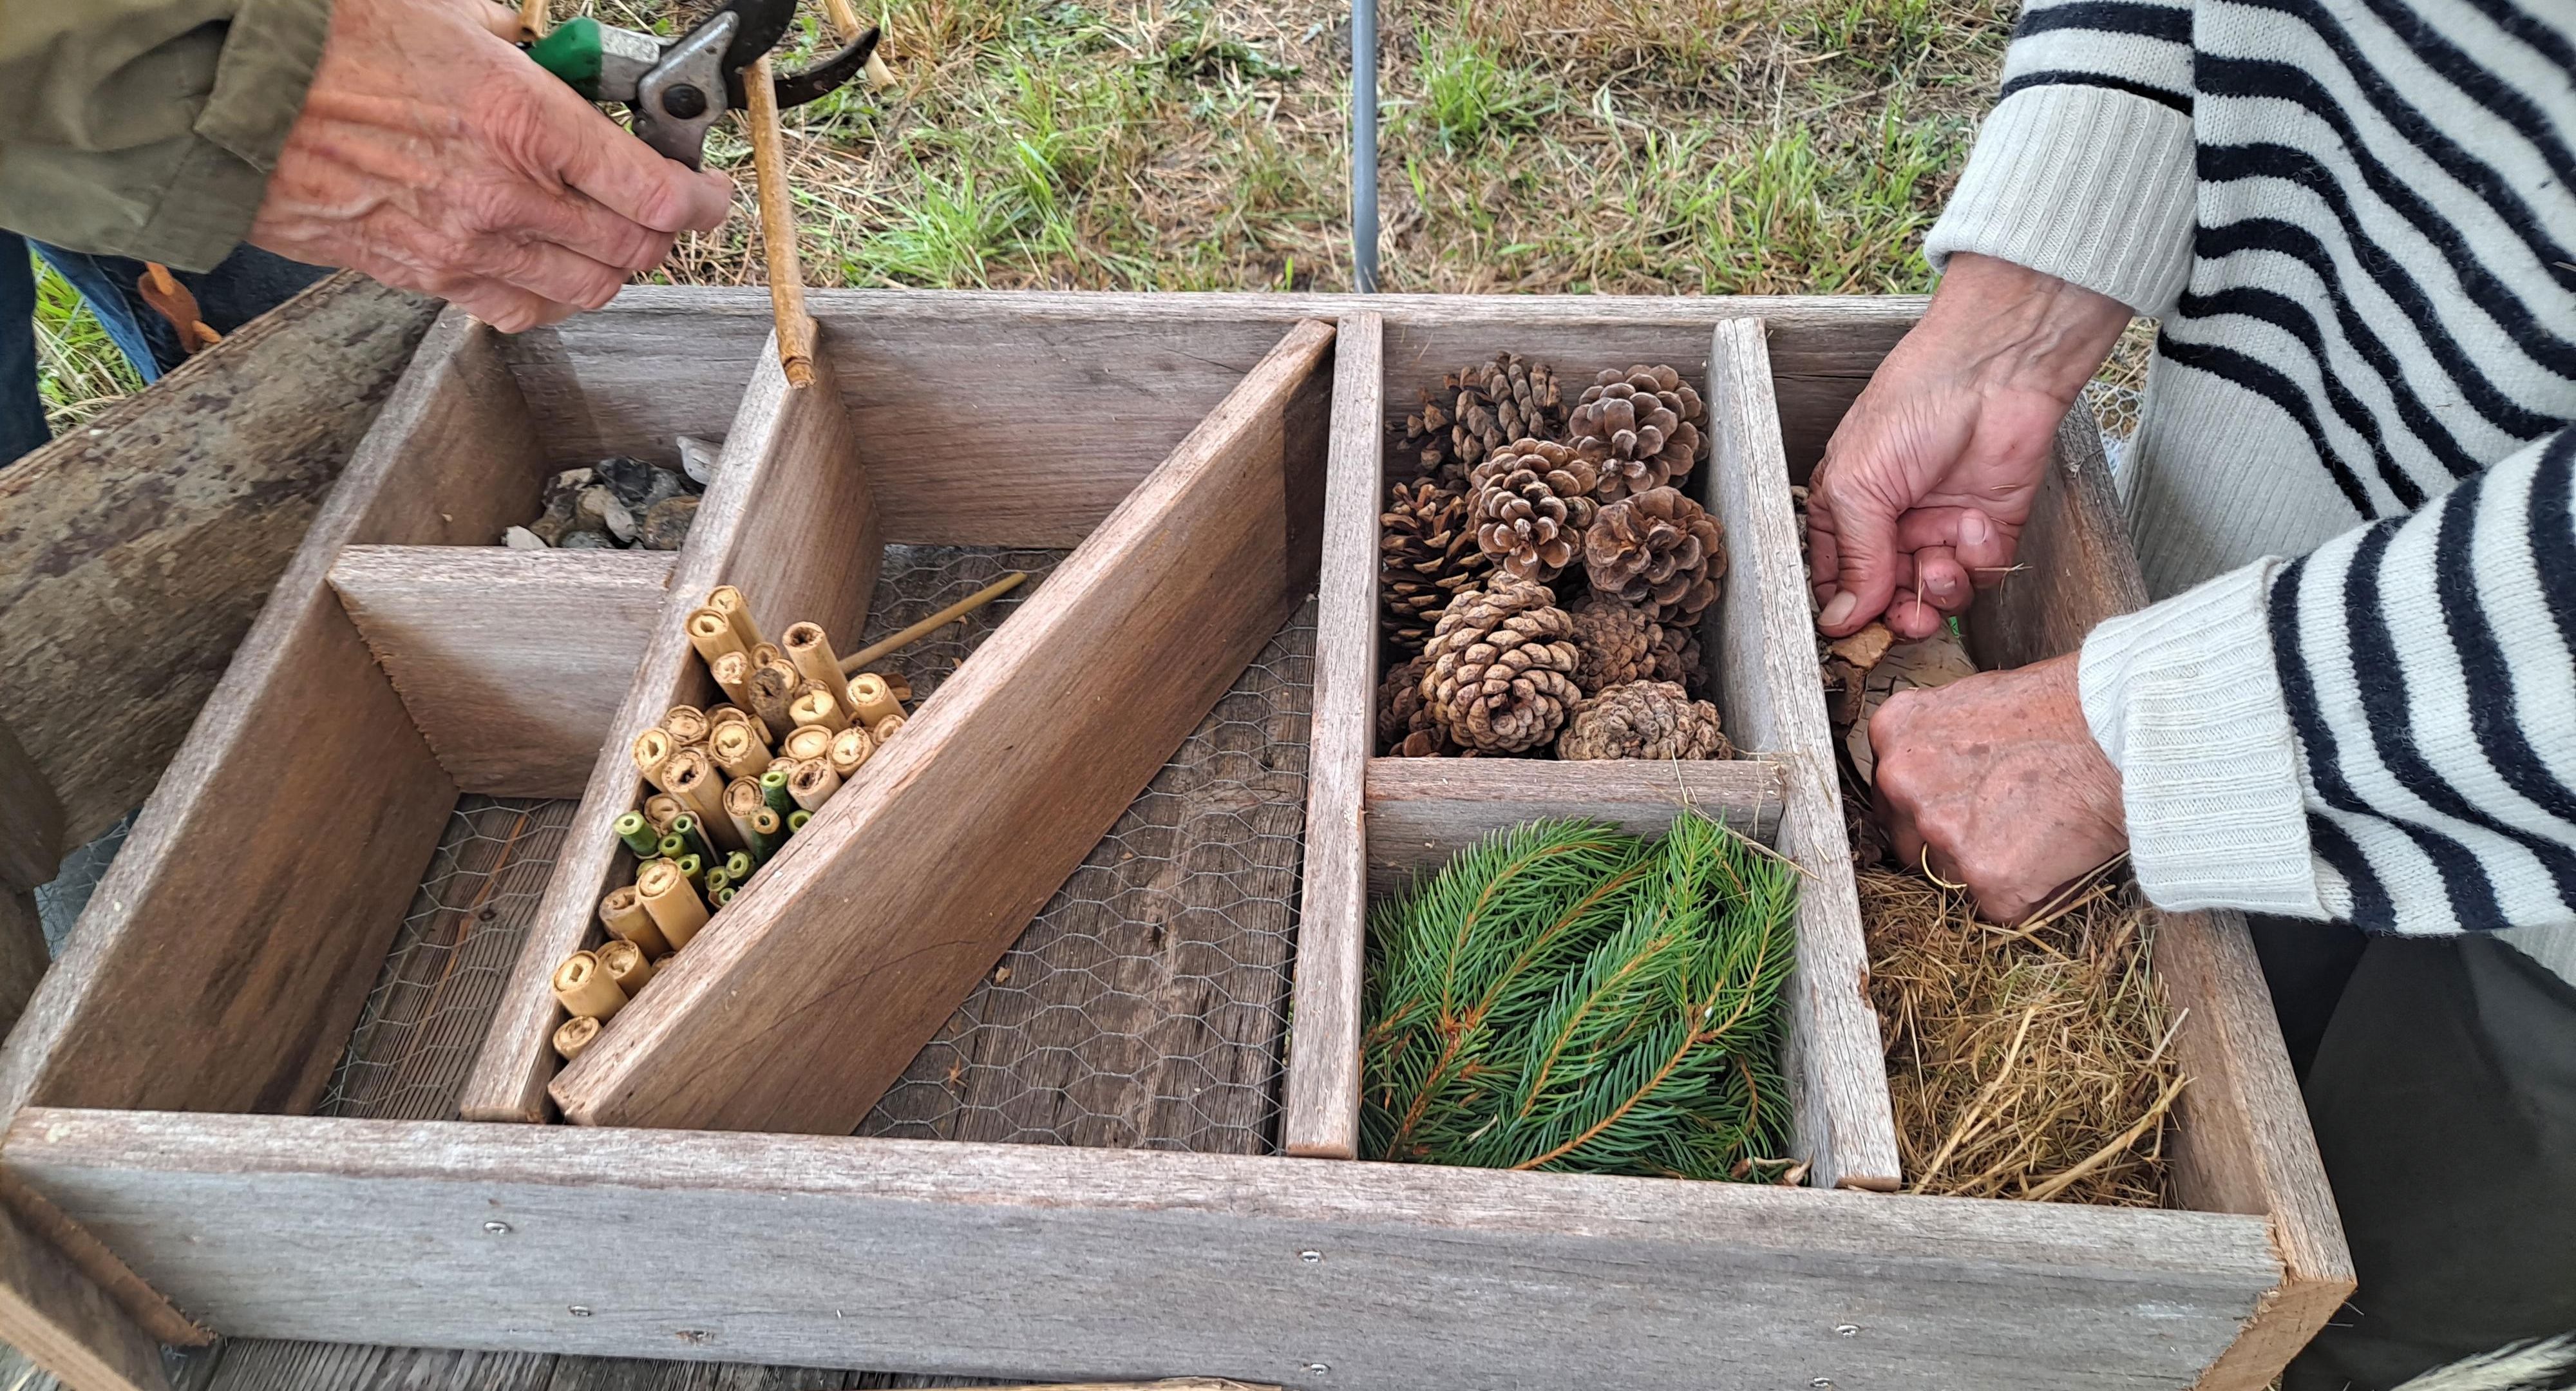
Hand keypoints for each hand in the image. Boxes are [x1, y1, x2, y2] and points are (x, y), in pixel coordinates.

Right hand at [248, 0, 734, 331]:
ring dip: (611, 269)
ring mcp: (465, 246)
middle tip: (661, 209)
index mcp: (524, 123)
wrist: (222, 95)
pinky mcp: (423, 275)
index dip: (701, 199)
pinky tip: (545, 269)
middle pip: (633, 251)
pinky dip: (548, 297)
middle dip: (662, 233)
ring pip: (585, 291)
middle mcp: (506, 197)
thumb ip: (509, 41)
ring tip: (608, 238)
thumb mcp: (442, 14)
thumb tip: (534, 46)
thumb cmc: (322, 42)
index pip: (655, 192)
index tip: (709, 192)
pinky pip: (516, 309)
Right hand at [1809, 254, 2129, 640]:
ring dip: (1940, 584)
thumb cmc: (1912, 406)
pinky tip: (1974, 526)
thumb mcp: (1859, 486)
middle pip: (1887, 599)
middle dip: (1900, 610)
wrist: (1995, 373)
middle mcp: (1890, 526)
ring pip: (1935, 595)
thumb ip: (1854, 559)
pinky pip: (1979, 576)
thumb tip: (1840, 622)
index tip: (1861, 628)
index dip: (1848, 611)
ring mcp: (1939, 529)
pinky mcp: (1987, 531)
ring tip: (1943, 554)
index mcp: (1844, 511)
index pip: (1836, 582)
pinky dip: (1977, 561)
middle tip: (1910, 611)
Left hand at [1870, 652, 2127, 921]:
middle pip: (1908, 840)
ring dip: (1986, 869)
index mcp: (1896, 732)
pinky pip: (1998, 907)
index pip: (1891, 793)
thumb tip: (1935, 771)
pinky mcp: (1986, 878)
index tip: (1961, 807)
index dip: (1928, 806)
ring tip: (2038, 834)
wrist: (2124, 727)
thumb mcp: (1977, 698)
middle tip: (2003, 827)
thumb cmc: (2065, 704)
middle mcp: (1903, 783)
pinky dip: (2030, 893)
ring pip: (1948, 877)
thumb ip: (1939, 738)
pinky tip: (2058, 854)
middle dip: (1947, 844)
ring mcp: (1941, 833)